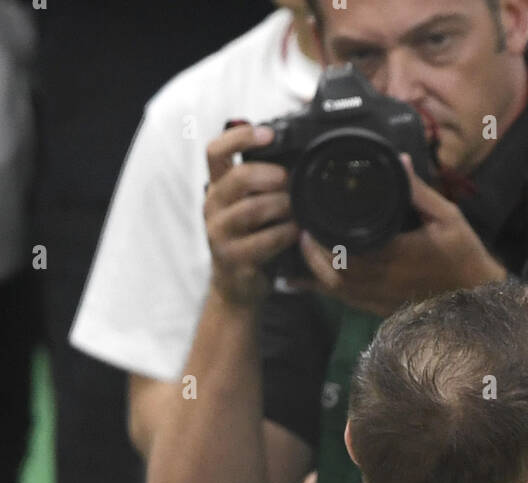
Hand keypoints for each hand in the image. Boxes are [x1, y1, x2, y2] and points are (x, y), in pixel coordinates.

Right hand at [204, 123, 298, 305]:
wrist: (237, 286)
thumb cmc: (251, 239)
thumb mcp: (249, 205)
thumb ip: (260, 183)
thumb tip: (292, 157)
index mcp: (217, 187)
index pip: (215, 151)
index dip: (240, 137)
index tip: (268, 134)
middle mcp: (213, 206)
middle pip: (238, 178)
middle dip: (270, 175)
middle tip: (289, 180)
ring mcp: (220, 233)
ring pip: (252, 209)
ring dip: (281, 206)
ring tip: (296, 209)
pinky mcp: (233, 258)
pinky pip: (263, 241)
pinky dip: (284, 233)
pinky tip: (295, 232)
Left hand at [299, 157, 506, 317]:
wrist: (475, 295)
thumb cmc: (463, 255)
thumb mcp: (447, 217)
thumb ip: (419, 190)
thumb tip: (398, 160)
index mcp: (394, 256)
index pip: (346, 249)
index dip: (322, 238)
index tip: (309, 219)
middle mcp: (382, 281)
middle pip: (333, 272)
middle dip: (312, 253)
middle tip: (302, 231)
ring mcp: (380, 299)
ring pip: (336, 291)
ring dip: (316, 271)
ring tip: (306, 249)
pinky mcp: (382, 309)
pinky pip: (347, 302)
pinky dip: (328, 290)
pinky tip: (315, 278)